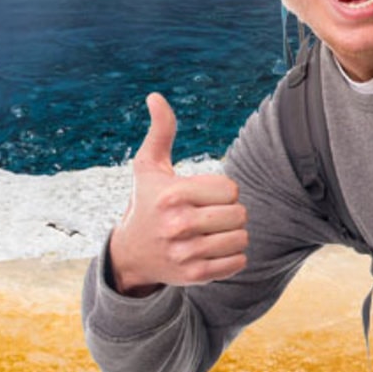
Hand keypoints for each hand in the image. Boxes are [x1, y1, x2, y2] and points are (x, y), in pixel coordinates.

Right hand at [108, 93, 248, 296]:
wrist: (130, 255)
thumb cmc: (146, 202)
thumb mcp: (149, 167)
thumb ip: (160, 131)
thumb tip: (155, 96)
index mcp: (172, 195)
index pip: (230, 189)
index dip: (222, 190)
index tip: (203, 195)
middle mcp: (178, 225)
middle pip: (239, 213)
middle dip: (230, 212)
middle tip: (210, 215)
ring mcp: (186, 253)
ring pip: (242, 238)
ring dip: (233, 234)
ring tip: (212, 232)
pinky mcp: (195, 275)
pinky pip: (239, 262)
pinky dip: (233, 256)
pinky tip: (213, 249)